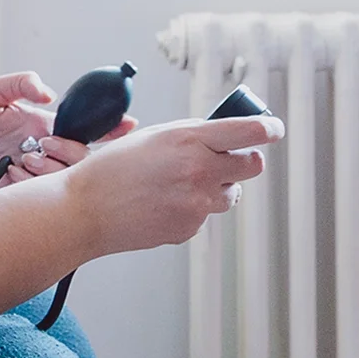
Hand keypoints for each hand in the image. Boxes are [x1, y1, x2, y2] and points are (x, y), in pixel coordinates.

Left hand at [0, 72, 137, 199]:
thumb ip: (18, 84)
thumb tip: (49, 92)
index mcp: (37, 125)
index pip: (82, 128)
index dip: (108, 127)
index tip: (128, 124)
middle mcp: (38, 150)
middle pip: (80, 157)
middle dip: (74, 151)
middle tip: (46, 143)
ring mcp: (25, 173)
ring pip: (62, 179)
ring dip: (51, 170)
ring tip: (23, 158)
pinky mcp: (8, 192)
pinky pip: (33, 196)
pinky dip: (28, 186)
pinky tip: (10, 173)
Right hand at [59, 115, 283, 256]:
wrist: (85, 210)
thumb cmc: (112, 169)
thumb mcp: (154, 137)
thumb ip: (194, 135)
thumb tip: (225, 136)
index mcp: (190, 140)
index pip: (251, 132)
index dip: (268, 129)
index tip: (273, 129)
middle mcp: (200, 171)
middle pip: (253, 164)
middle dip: (245, 159)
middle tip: (229, 158)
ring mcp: (198, 204)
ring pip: (231, 193)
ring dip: (216, 186)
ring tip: (179, 184)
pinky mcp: (190, 228)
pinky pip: (205, 214)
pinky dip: (191, 208)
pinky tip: (162, 203)